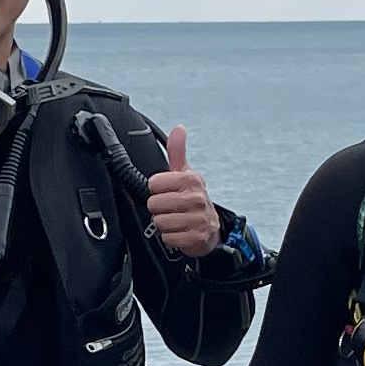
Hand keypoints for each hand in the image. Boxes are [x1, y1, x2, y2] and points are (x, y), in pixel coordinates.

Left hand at [144, 127, 222, 259]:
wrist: (210, 228)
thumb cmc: (192, 199)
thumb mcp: (185, 174)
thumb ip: (177, 151)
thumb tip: (179, 128)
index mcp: (191, 179)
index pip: (154, 183)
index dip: (156, 189)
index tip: (166, 191)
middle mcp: (197, 198)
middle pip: (154, 204)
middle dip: (158, 208)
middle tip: (170, 208)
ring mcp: (198, 219)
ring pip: (159, 222)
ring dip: (164, 223)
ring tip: (175, 219)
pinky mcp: (196, 238)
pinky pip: (168, 238)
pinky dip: (170, 237)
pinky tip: (180, 231)